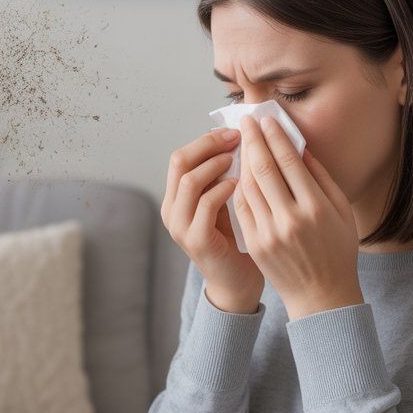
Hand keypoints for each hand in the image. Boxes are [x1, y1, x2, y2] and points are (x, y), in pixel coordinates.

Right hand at [162, 127, 264, 309]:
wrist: (237, 282)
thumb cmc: (236, 239)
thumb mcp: (225, 201)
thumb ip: (222, 176)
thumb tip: (236, 137)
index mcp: (175, 199)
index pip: (181, 156)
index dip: (206, 140)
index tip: (233, 131)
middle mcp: (171, 211)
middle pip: (179, 162)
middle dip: (209, 145)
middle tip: (236, 137)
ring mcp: (180, 227)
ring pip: (189, 180)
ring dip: (216, 164)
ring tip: (239, 158)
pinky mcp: (196, 240)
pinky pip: (206, 204)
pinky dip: (224, 189)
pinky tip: (241, 183)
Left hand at [232, 115, 362, 319]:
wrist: (321, 295)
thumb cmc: (337, 250)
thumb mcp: (341, 211)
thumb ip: (322, 178)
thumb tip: (300, 148)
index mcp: (316, 207)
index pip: (289, 162)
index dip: (275, 137)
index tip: (266, 120)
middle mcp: (291, 218)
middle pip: (265, 169)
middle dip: (253, 140)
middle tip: (246, 122)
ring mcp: (269, 232)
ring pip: (249, 186)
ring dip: (242, 160)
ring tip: (241, 143)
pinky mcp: (255, 243)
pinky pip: (242, 206)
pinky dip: (239, 185)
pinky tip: (238, 171)